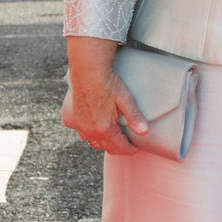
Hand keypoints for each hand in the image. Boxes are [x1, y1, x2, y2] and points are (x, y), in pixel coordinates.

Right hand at [62, 37, 148, 154]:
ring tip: (119, 138)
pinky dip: (96, 138)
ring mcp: (82, 127)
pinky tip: (103, 132)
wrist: (88, 72)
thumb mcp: (126, 99)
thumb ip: (135, 117)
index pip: (120, 147)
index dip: (131, 149)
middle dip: (121, 148)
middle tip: (131, 143)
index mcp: (104, 128)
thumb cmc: (108, 84)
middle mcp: (91, 131)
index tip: (138, 146)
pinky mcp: (77, 121)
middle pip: (109, 148)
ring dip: (108, 144)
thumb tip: (145, 132)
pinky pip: (87, 137)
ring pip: (97, 144)